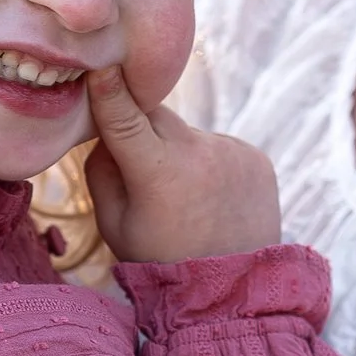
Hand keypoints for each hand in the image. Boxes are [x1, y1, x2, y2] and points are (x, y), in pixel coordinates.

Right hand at [84, 65, 280, 261]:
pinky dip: (210, 166)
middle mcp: (199, 153)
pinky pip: (219, 149)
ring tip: (187, 201)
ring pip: (189, 136)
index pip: (125, 117)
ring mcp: (232, 153)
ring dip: (180, 155)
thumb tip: (105, 132)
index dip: (108, 90)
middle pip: (156, 116)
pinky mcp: (256, 158)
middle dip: (142, 130)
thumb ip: (101, 172)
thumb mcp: (115, 225)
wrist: (232, 290)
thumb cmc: (161, 259)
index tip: (99, 65)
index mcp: (158, 172)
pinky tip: (213, 201)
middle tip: (141, 166)